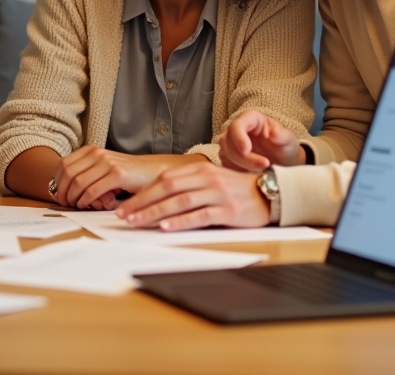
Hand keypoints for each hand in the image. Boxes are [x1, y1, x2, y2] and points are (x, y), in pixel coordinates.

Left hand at [51, 147, 181, 209]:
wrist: (151, 171)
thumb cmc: (125, 173)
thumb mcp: (103, 167)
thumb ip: (86, 171)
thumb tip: (63, 186)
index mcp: (92, 150)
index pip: (64, 164)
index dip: (57, 180)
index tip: (57, 193)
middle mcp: (98, 153)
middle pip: (68, 173)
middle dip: (62, 191)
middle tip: (63, 202)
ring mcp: (108, 163)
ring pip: (79, 182)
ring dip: (73, 197)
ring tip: (75, 205)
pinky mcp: (118, 174)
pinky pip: (93, 190)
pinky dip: (85, 200)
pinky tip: (85, 205)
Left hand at [115, 162, 269, 230]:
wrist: (270, 193)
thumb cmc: (236, 189)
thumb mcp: (210, 180)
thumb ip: (187, 185)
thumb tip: (157, 200)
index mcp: (199, 168)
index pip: (163, 179)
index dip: (142, 193)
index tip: (125, 205)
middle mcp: (206, 178)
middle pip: (167, 188)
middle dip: (142, 203)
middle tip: (124, 216)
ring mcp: (217, 193)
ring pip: (179, 201)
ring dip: (155, 212)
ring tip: (138, 222)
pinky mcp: (227, 209)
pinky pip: (199, 215)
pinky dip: (180, 221)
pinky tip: (166, 226)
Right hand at [219, 110, 305, 171]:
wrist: (282, 160)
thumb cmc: (284, 146)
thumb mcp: (288, 140)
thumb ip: (282, 135)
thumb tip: (273, 131)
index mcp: (250, 119)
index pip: (237, 125)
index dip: (239, 138)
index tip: (247, 150)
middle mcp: (236, 130)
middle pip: (228, 142)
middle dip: (244, 157)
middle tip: (264, 165)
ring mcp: (230, 144)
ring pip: (225, 154)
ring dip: (242, 165)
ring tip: (261, 171)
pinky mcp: (228, 158)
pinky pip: (226, 165)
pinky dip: (237, 172)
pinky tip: (252, 174)